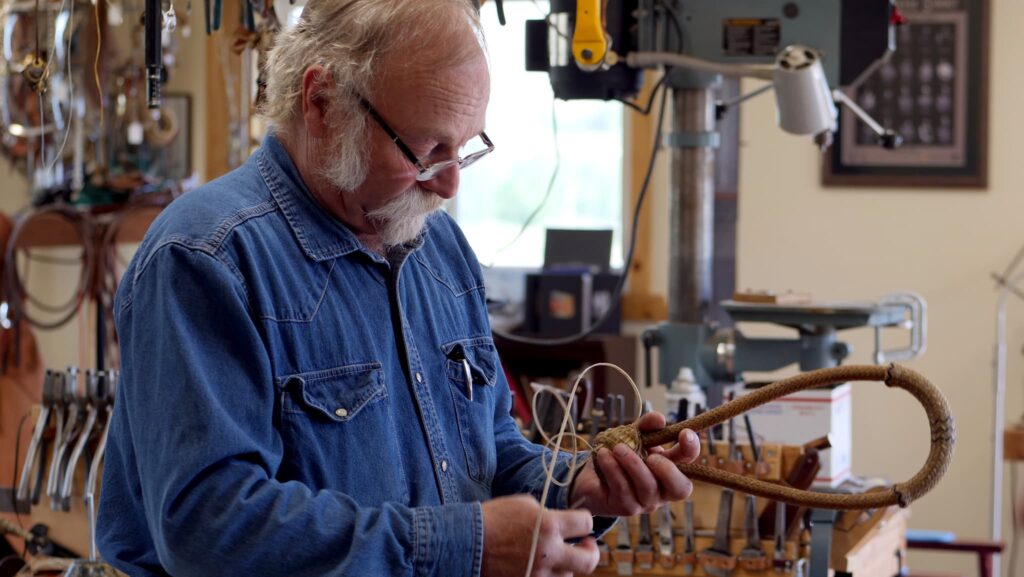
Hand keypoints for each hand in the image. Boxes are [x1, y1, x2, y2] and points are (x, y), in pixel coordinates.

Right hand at [481, 494, 599, 576]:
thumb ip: (549, 513)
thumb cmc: (493, 518)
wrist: (465, 542)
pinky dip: (549, 575)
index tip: (579, 523)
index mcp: (549, 525)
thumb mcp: (524, 504)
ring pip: (569, 575)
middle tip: (585, 546)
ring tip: (554, 556)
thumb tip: (564, 523)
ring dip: (566, 565)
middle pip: (589, 560)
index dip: (584, 521)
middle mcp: (548, 553)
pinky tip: (541, 566)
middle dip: (591, 552)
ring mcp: (538, 574)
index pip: (586, 523)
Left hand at [570, 411, 700, 516]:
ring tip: (618, 447)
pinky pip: (623, 488)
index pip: (689, 462)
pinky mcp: (625, 507)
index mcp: (669, 469)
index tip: (684, 433)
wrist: (591, 477)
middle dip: (668, 470)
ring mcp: (645, 501)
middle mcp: (662, 489)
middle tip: (652, 455)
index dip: (691, 449)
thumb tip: (659, 418)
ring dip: (633, 464)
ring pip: (647, 487)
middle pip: (680, 489)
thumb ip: (645, 427)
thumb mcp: (632, 436)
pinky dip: (613, 468)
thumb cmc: (618, 456)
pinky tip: (604, 455)